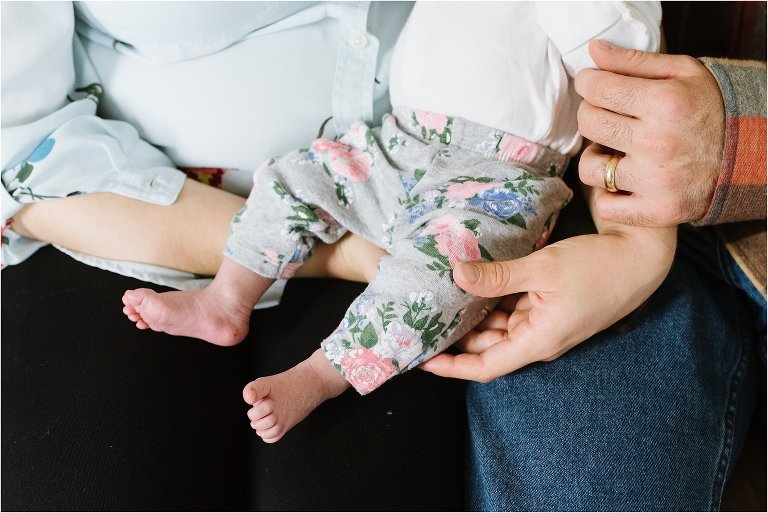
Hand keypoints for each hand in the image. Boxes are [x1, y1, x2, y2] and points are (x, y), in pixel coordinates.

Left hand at [420, 225, 675, 381]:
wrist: (640, 257)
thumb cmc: (598, 267)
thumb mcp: (542, 269)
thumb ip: (498, 276)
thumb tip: (456, 275)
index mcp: (537, 341)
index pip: (484, 367)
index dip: (450, 367)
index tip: (421, 358)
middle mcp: (537, 339)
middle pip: (486, 348)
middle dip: (455, 339)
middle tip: (421, 323)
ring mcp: (543, 324)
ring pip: (497, 329)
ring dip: (471, 317)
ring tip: (438, 302)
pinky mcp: (547, 309)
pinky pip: (511, 312)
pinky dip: (490, 302)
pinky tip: (470, 286)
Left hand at [575, 40, 724, 225]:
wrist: (751, 156)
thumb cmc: (711, 108)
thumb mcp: (683, 74)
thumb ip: (634, 62)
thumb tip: (592, 51)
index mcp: (665, 103)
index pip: (598, 89)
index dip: (588, 82)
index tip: (592, 83)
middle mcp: (658, 142)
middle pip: (589, 123)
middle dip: (591, 114)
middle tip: (607, 115)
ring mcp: (657, 180)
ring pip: (589, 167)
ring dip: (597, 157)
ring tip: (616, 150)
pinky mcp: (657, 210)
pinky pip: (606, 204)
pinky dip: (610, 194)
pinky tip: (625, 180)